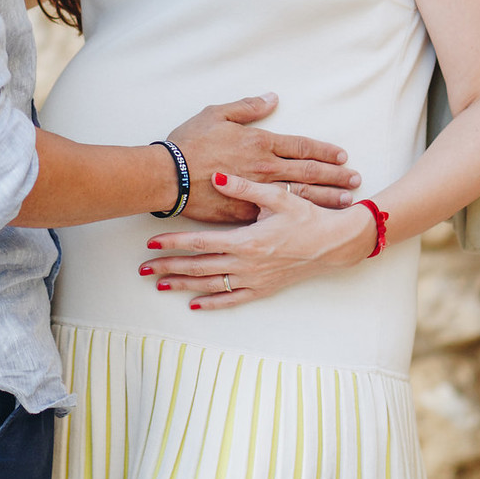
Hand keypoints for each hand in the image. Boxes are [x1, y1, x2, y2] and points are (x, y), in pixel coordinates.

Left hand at [141, 173, 377, 307]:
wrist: (335, 243)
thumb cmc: (308, 217)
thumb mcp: (278, 197)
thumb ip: (244, 187)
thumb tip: (216, 175)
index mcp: (247, 240)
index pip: (201, 243)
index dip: (174, 243)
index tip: (152, 244)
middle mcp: (247, 264)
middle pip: (199, 267)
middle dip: (169, 267)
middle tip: (143, 269)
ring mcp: (255, 279)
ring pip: (211, 285)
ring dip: (184, 285)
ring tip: (160, 284)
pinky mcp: (264, 289)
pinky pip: (233, 299)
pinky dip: (212, 302)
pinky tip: (194, 303)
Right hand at [166, 94, 358, 222]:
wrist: (168, 175)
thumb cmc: (189, 142)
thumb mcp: (217, 113)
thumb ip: (248, 107)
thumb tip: (272, 98)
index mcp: (261, 142)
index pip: (302, 147)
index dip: (325, 151)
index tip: (343, 156)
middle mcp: (265, 168)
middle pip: (309, 173)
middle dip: (335, 176)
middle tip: (355, 180)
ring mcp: (258, 192)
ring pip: (301, 195)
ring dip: (326, 197)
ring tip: (346, 200)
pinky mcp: (246, 213)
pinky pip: (278, 215)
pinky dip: (299, 216)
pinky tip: (312, 221)